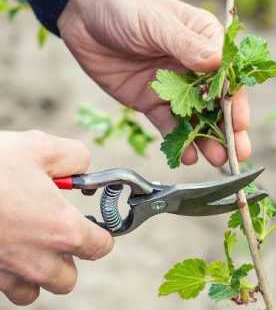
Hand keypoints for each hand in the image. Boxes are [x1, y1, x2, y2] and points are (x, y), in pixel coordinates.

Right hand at [0, 131, 112, 304]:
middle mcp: (36, 259)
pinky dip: (11, 275)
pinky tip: (7, 246)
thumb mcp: (42, 148)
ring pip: (34, 291)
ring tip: (33, 243)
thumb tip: (84, 167)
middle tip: (61, 232)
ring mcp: (6, 273)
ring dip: (40, 272)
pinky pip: (4, 289)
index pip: (100, 247)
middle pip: (68, 278)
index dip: (103, 234)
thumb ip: (76, 157)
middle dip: (70, 258)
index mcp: (61, 229)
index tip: (97, 225)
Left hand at [58, 0, 250, 166]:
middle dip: (226, 129)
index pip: (227, 75)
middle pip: (215, 102)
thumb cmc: (125, 9)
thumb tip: (218, 63)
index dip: (235, 101)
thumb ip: (187, 45)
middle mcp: (192, 67)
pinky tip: (186, 155)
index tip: (239, 123)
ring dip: (205, 139)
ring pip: (194, 117)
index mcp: (204, 41)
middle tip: (236, 154)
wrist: (84, 18)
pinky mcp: (152, 101)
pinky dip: (177, 140)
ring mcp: (172, 87)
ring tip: (216, 160)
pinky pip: (168, 124)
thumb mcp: (157, 23)